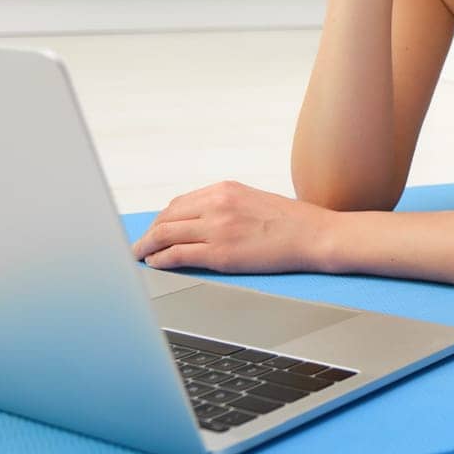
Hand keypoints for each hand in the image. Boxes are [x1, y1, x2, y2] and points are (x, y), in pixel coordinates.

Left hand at [131, 180, 335, 273]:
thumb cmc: (291, 222)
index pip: (179, 203)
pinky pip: (177, 255)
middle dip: (149, 233)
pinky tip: (155, 263)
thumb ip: (226, 206)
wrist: (314, 235)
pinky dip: (160, 259)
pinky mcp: (220, 252)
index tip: (155, 229)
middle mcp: (217, 204)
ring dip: (146, 246)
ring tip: (139, 256)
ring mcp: (217, 228)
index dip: (162, 219)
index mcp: (225, 189)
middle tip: (140, 245)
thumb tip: (200, 221)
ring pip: (165, 234)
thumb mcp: (253, 200)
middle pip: (167, 217)